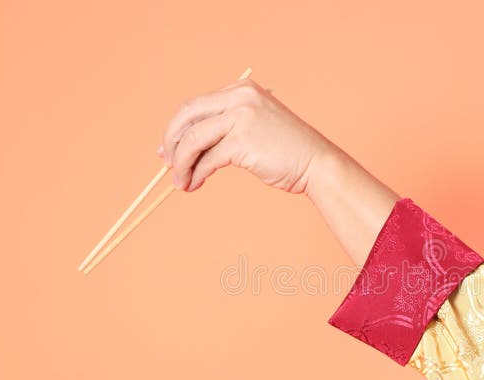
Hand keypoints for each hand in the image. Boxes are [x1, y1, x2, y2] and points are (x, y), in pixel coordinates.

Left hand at [159, 78, 337, 192]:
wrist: (317, 164)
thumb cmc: (288, 151)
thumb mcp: (254, 127)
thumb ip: (226, 127)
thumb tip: (187, 146)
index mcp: (241, 90)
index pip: (195, 105)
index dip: (176, 128)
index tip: (168, 148)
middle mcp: (239, 98)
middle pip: (187, 116)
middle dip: (171, 142)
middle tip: (166, 164)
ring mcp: (241, 118)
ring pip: (193, 140)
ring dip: (181, 163)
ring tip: (180, 182)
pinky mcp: (242, 142)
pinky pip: (207, 159)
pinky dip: (196, 174)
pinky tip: (194, 185)